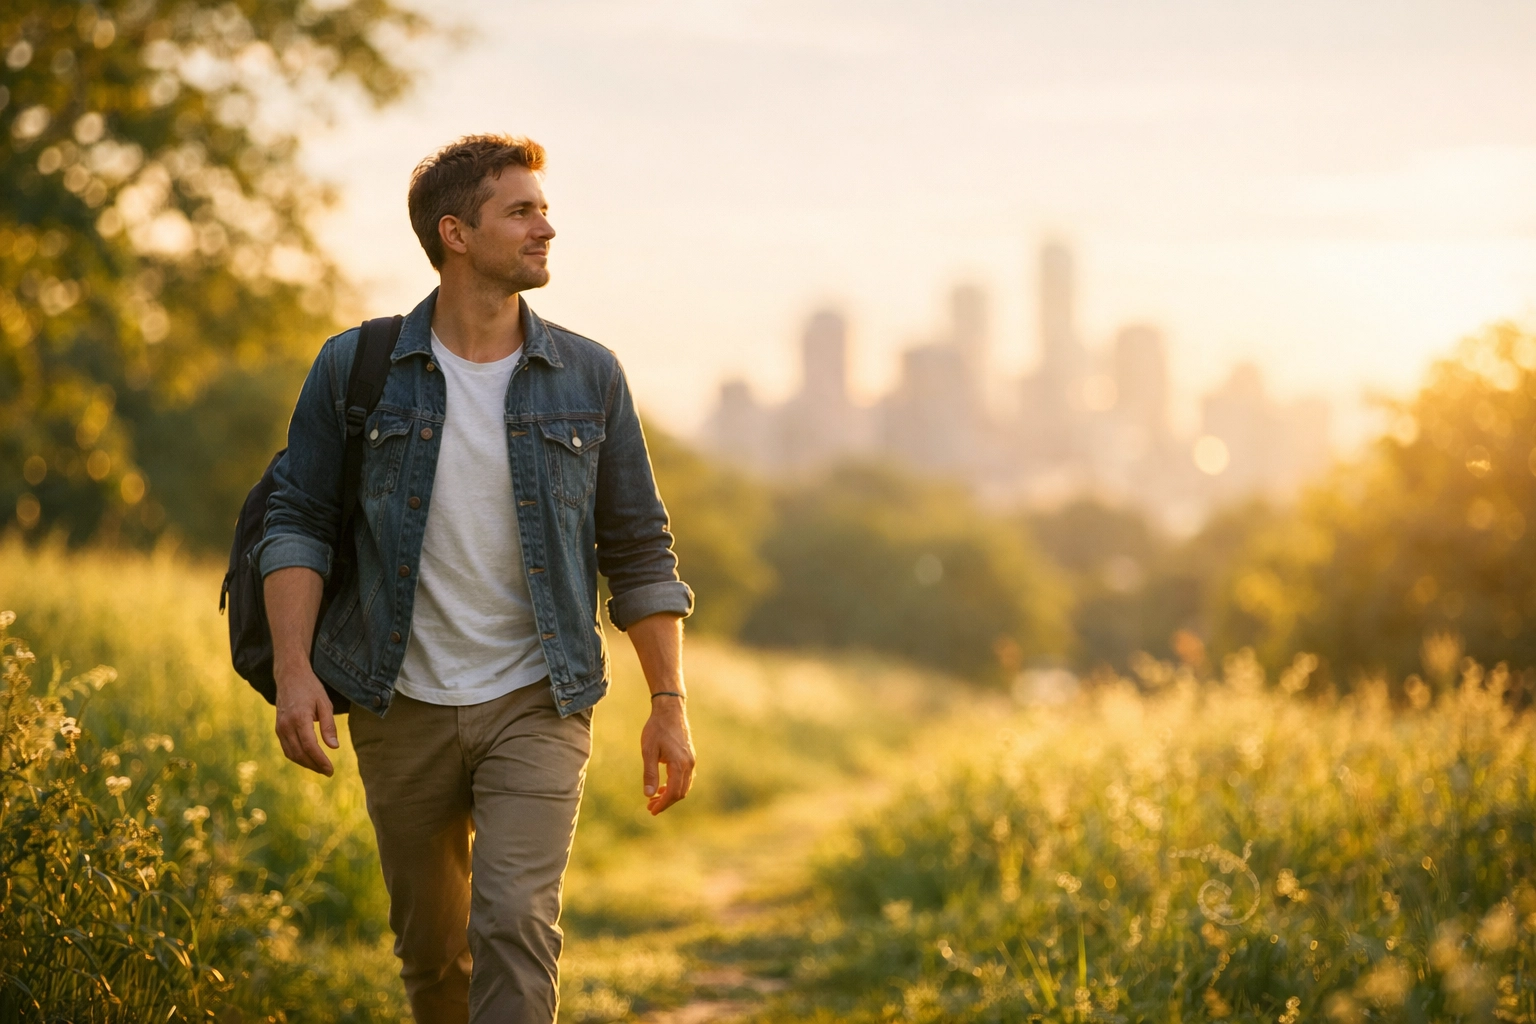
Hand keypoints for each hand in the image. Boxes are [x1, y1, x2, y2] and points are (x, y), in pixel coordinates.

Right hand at [274, 661, 337, 776]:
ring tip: (321, 768)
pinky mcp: (278, 728)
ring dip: (306, 763)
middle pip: (299, 753)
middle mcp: (286, 725)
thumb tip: (334, 747)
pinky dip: (297, 756)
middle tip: (328, 772)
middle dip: (314, 765)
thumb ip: (329, 726)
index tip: (331, 769)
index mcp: (299, 718)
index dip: (320, 760)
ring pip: (291, 753)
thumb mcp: (325, 703)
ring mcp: (279, 728)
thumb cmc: (310, 688)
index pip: (309, 746)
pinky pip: (286, 748)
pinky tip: (309, 759)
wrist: (289, 676)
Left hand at [640, 695, 694, 814]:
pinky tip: (663, 786)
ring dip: (671, 795)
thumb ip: (649, 773)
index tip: (651, 810)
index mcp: (679, 764)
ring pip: (684, 786)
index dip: (663, 804)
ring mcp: (691, 761)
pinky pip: (685, 778)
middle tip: (650, 807)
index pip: (673, 793)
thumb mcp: (648, 751)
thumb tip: (648, 795)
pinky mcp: (689, 757)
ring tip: (655, 798)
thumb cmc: (657, 729)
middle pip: (680, 792)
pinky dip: (675, 786)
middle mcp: (689, 764)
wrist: (670, 710)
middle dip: (666, 802)